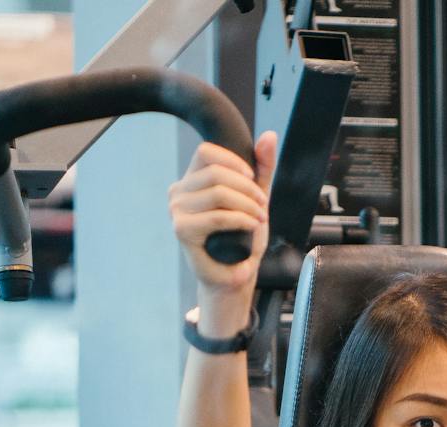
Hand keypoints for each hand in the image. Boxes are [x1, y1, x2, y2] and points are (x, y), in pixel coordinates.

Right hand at [169, 131, 276, 303]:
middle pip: (216, 173)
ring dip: (247, 206)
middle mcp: (178, 192)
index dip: (234, 162)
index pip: (206, 151)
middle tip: (262, 207)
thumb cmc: (243, 236)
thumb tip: (269, 135)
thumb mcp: (256, 197)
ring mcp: (177, 210)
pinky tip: (250, 227)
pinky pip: (217, 216)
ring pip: (218, 193)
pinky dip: (240, 220)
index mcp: (191, 180)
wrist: (236, 273)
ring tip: (258, 218)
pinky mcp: (182, 230)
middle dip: (247, 188)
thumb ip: (262, 168)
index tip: (252, 180)